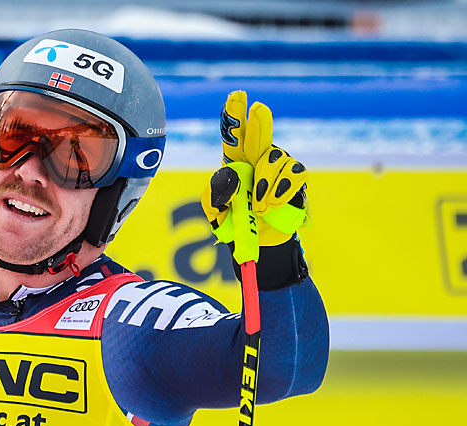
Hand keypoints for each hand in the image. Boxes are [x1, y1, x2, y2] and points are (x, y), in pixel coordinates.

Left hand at [203, 90, 308, 251]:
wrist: (259, 243)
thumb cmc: (235, 222)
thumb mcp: (216, 212)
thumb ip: (214, 196)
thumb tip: (231, 177)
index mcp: (234, 162)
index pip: (233, 135)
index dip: (235, 116)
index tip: (235, 97)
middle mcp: (257, 158)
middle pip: (259, 134)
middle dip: (258, 121)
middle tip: (257, 107)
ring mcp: (279, 165)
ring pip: (274, 159)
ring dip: (264, 184)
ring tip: (258, 208)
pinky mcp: (296, 178)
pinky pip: (292, 174)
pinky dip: (280, 190)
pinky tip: (271, 204)